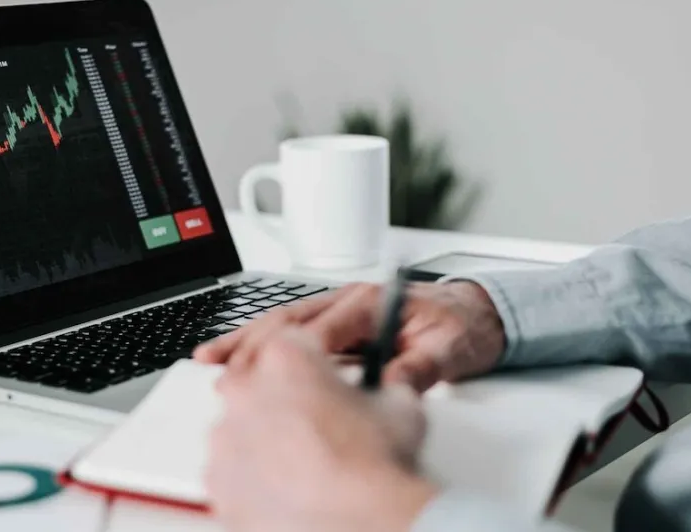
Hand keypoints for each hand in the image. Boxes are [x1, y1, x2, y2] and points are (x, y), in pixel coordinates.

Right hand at [194, 281, 505, 391]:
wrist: (479, 314)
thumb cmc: (463, 327)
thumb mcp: (450, 351)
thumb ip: (418, 369)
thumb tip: (391, 389)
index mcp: (371, 301)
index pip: (322, 328)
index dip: (292, 354)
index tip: (268, 378)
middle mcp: (349, 300)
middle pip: (288, 319)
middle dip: (252, 343)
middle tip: (221, 368)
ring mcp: (339, 310)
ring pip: (282, 322)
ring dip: (247, 340)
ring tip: (211, 358)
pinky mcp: (337, 324)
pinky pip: (292, 332)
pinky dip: (263, 344)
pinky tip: (239, 357)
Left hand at [207, 326, 437, 531]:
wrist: (361, 522)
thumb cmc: (376, 465)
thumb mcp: (399, 404)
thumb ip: (380, 386)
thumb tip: (385, 390)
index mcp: (286, 357)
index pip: (292, 342)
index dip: (315, 363)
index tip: (323, 380)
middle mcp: (245, 391)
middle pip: (257, 384)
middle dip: (282, 401)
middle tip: (315, 426)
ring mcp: (225, 439)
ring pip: (240, 430)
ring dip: (264, 442)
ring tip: (305, 466)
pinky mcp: (217, 483)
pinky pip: (231, 474)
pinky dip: (252, 481)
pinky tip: (288, 491)